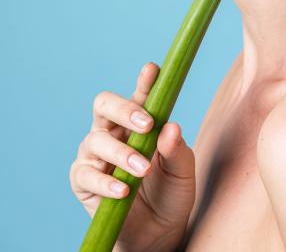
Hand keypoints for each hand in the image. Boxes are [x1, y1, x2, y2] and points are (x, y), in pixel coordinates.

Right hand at [69, 62, 195, 251]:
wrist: (157, 236)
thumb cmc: (171, 195)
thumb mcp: (183, 172)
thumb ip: (178, 150)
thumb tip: (171, 126)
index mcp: (139, 122)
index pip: (139, 96)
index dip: (144, 81)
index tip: (153, 70)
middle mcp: (113, 132)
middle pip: (104, 105)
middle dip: (125, 109)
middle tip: (147, 124)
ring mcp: (95, 155)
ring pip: (97, 140)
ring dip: (122, 153)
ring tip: (143, 169)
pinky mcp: (83, 180)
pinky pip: (86, 174)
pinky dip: (106, 182)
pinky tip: (123, 190)